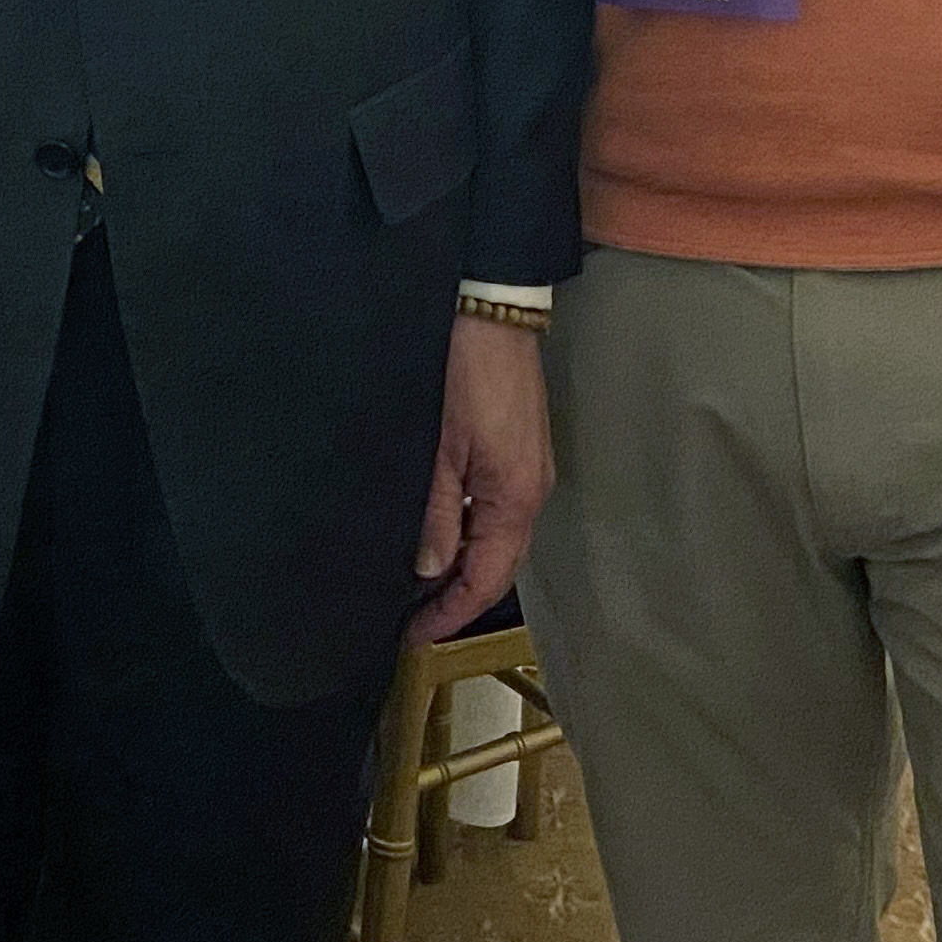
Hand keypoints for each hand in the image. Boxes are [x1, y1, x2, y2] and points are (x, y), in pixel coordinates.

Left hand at [408, 315, 552, 647]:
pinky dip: (469, 531)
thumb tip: (429, 569)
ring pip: (496, 537)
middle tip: (409, 617)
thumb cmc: (465, 371)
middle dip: (457, 597)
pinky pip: (496, 508)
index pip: (488, 579)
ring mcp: (529, 469)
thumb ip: (435, 512)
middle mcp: (531, 490)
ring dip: (462, 564)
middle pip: (498, 564)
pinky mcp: (519, 449)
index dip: (451, 613)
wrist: (492, 306)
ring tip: (416, 582)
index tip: (414, 635)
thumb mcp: (439, 446)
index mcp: (515, 498)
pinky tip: (437, 531)